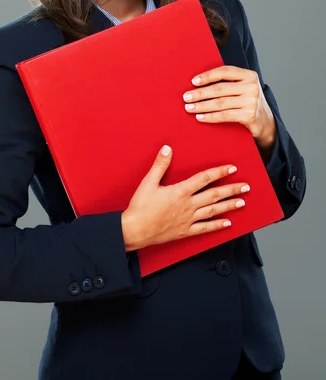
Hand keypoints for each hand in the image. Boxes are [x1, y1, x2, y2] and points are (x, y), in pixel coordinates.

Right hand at [121, 145, 250, 250]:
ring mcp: (188, 219)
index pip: (204, 178)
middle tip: (246, 187)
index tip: (232, 168)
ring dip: (229, 206)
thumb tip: (167, 149)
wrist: (135, 230)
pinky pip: (205, 228)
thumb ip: (160, 165)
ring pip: (213, 211)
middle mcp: (188, 205)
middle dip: (232, 189)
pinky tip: (227, 223)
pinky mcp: (185, 231)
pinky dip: (217, 226)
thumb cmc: (140, 207)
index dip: (219, 172)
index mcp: (180, 191)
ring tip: (242, 202)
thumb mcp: (148, 182)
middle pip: (215, 195)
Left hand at [183, 65, 275, 143]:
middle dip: (200, 93)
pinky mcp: (249, 115)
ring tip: (189, 107)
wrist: (265, 121)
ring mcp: (251, 101)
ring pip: (220, 103)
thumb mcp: (242, 87)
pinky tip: (200, 117)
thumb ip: (228, 82)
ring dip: (201, 106)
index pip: (224, 72)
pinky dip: (210, 116)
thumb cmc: (247, 101)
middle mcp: (251, 87)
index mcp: (249, 75)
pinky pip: (224, 115)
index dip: (208, 76)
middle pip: (220, 89)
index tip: (194, 81)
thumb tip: (197, 82)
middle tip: (186, 97)